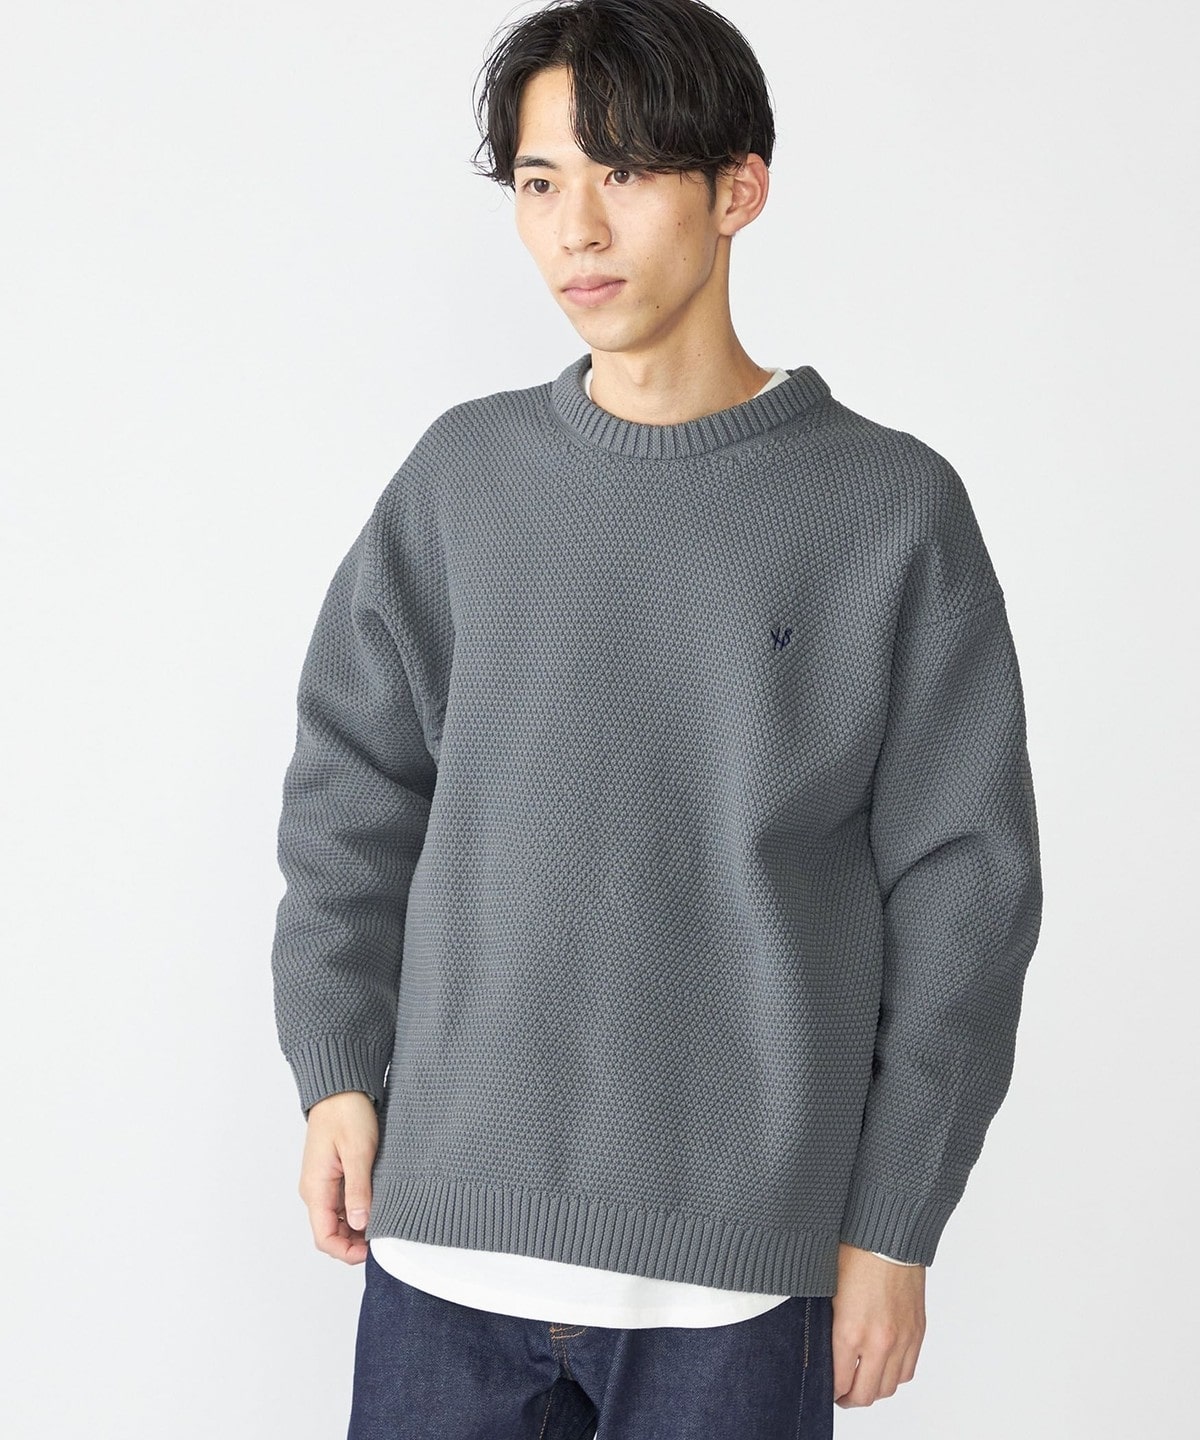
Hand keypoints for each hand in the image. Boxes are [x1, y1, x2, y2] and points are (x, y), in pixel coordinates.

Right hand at [298, 1090, 378, 1263]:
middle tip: (384, 1239)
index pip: (324, 1237)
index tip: (371, 1251)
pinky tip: (378, 1205)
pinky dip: (359, 1210)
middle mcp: (316, 1190)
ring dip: (358, 1227)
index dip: (346, 1252)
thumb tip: (359, 1224)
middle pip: (331, 1232)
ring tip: (384, 1222)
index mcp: (316, 1188)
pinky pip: (343, 1203)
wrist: (340, 1087)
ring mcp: (324, 1184)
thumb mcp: (358, 1151)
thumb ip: (357, 1189)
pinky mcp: (334, 1175)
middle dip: (354, 1243)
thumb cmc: (346, 1112)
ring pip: (338, 1220)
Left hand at [831, 1242, 926, 1406]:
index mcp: (850, 1332)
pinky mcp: (917, 1331)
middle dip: (851, 1399)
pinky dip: (896, 1375)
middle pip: (866, 1394)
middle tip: (842, 1393)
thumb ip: (827, 1325)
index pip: (840, 1383)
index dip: (831, 1391)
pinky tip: (884, 1367)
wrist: (888, 1234)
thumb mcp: (828, 1289)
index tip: (826, 1388)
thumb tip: (823, 1347)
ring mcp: (901, 1339)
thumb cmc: (853, 1252)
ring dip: (874, 1389)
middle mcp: (878, 1342)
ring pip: (890, 1387)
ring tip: (862, 1381)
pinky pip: (908, 1370)